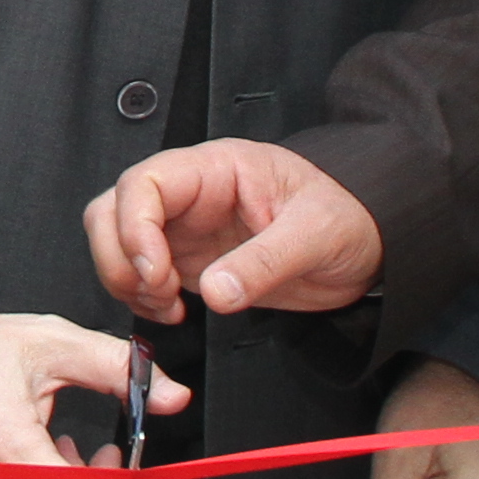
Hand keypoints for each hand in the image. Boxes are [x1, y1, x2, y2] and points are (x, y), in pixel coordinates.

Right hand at [88, 139, 382, 322]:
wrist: (366, 246)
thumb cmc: (348, 218)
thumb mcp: (316, 236)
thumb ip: (265, 262)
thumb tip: (217, 292)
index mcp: (217, 168)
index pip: (144, 183)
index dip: (135, 228)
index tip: (156, 272)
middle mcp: (191, 194)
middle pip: (112, 210)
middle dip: (119, 257)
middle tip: (157, 292)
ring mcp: (184, 227)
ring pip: (116, 242)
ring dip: (125, 279)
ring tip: (166, 305)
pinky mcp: (187, 259)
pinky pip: (139, 274)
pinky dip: (141, 297)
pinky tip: (172, 311)